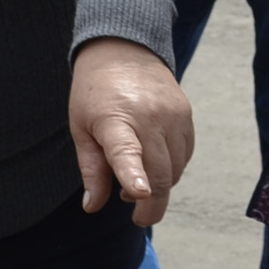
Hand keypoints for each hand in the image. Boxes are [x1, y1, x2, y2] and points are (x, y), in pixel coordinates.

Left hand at [69, 38, 193, 224]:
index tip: (141, 194)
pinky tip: (155, 164)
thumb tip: (94, 206)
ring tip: (138, 184)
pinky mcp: (187, 114)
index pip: (126, 151)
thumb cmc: (95, 92)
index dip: (133, 175)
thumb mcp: (81, 128)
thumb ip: (91, 169)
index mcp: (115, 119)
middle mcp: (149, 117)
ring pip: (176, 168)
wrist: (125, 50)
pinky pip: (185, 154)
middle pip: (161, 172)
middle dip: (152, 205)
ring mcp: (173, 115)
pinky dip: (173, 168)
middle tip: (139, 218)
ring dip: (161, 186)